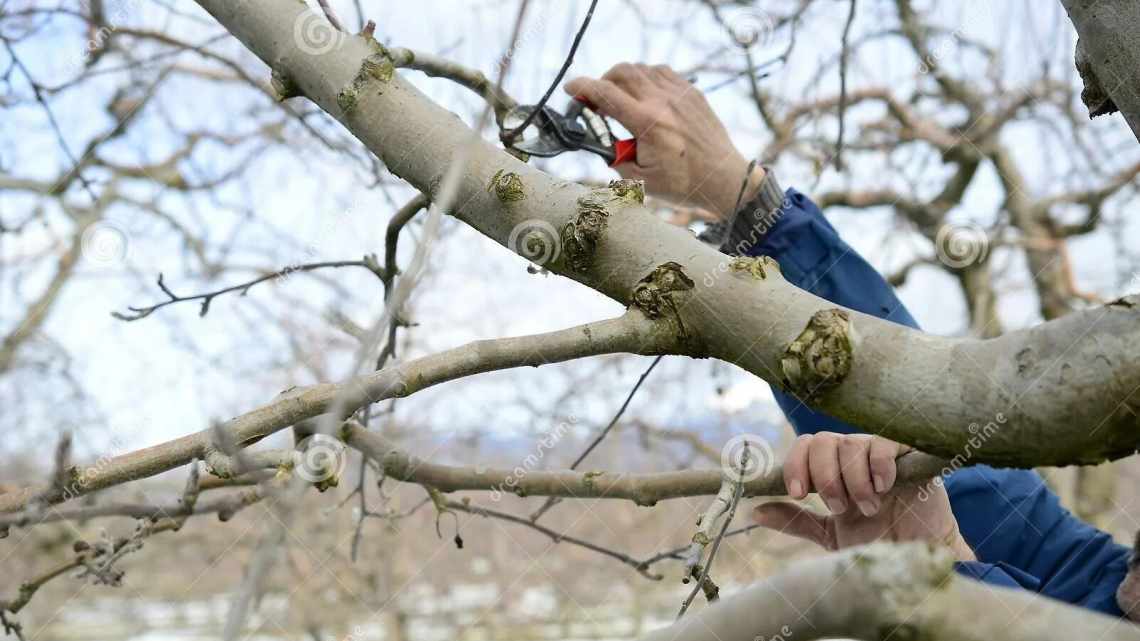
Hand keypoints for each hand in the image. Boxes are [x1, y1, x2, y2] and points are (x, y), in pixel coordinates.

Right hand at [564, 63, 760, 215]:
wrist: (723, 179)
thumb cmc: (682, 184)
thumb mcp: (639, 179)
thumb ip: (614, 156)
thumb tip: (601, 140)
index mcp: (648, 123)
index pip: (606, 93)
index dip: (582, 87)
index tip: (570, 89)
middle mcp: (663, 102)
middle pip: (622, 72)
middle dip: (602, 82)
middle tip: (596, 100)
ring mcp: (680, 94)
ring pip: (642, 69)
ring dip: (624, 80)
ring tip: (621, 100)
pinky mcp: (692, 94)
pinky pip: (662, 73)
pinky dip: (646, 79)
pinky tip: (644, 96)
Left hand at [753, 432, 974, 560]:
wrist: (920, 559)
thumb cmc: (879, 546)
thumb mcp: (831, 536)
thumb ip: (796, 520)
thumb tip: (755, 510)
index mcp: (832, 470)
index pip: (804, 446)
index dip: (795, 465)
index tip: (798, 493)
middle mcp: (853, 457)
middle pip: (821, 440)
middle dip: (824, 477)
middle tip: (839, 507)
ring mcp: (880, 454)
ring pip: (851, 444)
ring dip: (853, 481)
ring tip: (869, 507)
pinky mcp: (909, 456)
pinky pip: (885, 443)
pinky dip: (879, 467)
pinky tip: (885, 489)